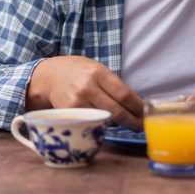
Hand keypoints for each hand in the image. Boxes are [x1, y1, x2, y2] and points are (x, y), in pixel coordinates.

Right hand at [25, 56, 143, 129]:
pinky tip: (108, 122)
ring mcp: (78, 103)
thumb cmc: (77, 71)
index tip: (145, 111)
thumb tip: (134, 101)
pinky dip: (102, 124)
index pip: (124, 94)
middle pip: (117, 110)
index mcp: (99, 73)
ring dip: (119, 123)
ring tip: (129, 124)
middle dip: (133, 121)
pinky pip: (92, 122)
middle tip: (141, 125)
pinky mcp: (70, 114)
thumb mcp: (96, 68)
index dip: (138, 106)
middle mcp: (88, 88)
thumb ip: (112, 83)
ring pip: (106, 119)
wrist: (48, 76)